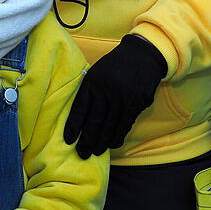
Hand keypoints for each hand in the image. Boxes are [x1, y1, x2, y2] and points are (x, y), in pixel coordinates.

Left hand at [64, 35, 166, 157]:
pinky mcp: (136, 104)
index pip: (80, 109)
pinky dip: (117, 136)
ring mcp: (122, 99)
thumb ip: (88, 92)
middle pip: (94, 121)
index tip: (68, 140)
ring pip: (110, 127)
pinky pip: (124, 125)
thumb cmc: (114, 66)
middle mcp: (106, 91)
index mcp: (93, 82)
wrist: (142, 56)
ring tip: (95, 152)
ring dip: (101, 142)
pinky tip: (112, 144)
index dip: (73, 126)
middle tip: (82, 153)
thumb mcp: (96, 73)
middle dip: (86, 140)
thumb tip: (79, 117)